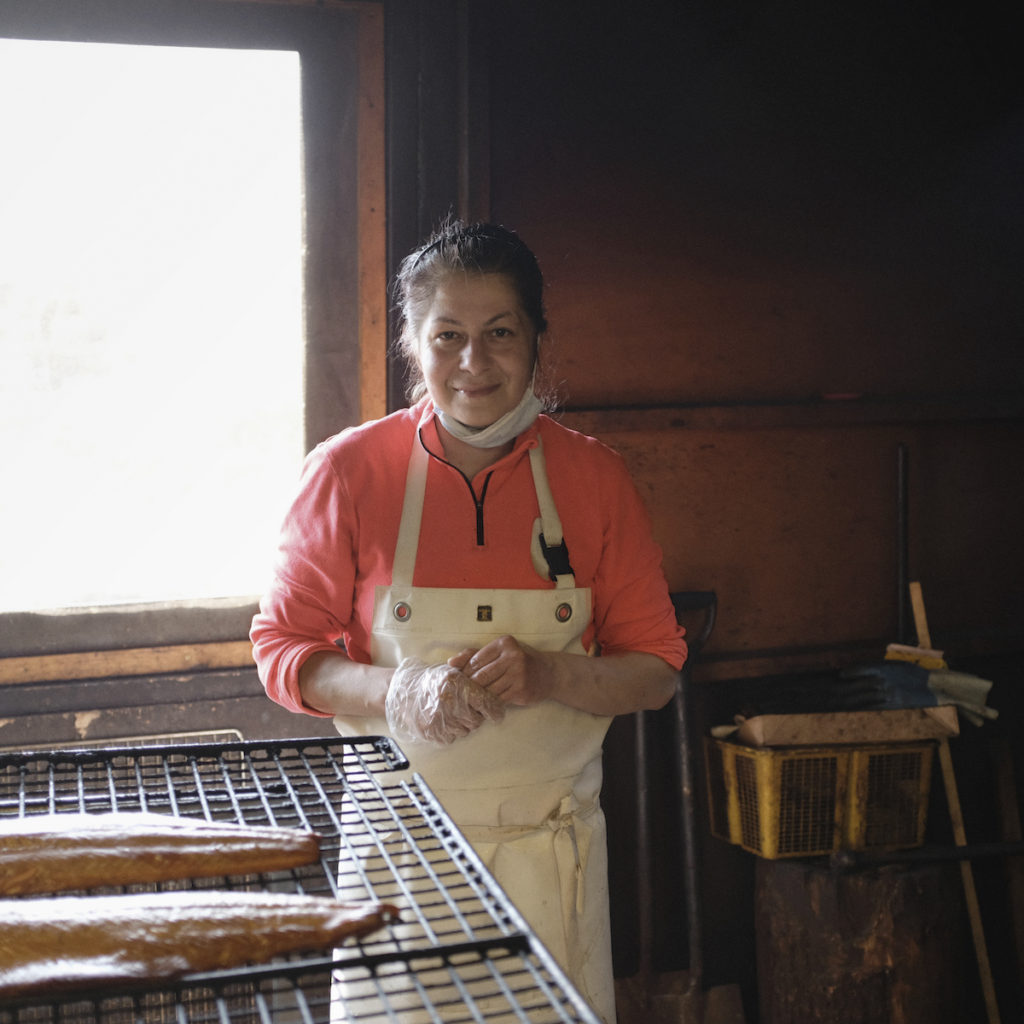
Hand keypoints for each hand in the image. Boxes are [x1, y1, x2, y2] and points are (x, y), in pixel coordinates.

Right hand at [385, 658, 504, 745]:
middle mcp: (448, 702)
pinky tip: (444, 721)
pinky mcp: (431, 732)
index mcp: (456, 684)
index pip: (485, 702)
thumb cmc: (433, 680)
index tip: (496, 712)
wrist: (404, 690)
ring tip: (453, 713)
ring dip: (462, 724)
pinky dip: (450, 732)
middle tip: (467, 709)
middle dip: (475, 716)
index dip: (494, 709)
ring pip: (464, 731)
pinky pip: (451, 738)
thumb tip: (493, 681)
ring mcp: (439, 720)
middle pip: (476, 720)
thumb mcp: (454, 669)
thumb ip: (473, 669)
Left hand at [450, 636, 558, 706]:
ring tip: (473, 699)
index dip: (465, 672)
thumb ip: (475, 655)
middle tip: (463, 692)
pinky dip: (490, 703)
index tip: (461, 679)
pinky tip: (486, 704)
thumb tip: (451, 663)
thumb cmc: (518, 661)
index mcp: (505, 643)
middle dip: (471, 686)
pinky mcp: (521, 691)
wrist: (547, 674)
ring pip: (489, 690)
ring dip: (479, 696)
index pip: (476, 659)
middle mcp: (513, 657)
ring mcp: (518, 675)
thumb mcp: (499, 652)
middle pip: (481, 676)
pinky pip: (498, 699)